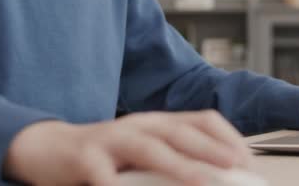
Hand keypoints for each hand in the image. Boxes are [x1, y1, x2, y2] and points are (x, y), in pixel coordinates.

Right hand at [3, 110, 252, 185]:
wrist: (50, 148)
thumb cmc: (105, 154)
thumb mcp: (145, 151)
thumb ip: (174, 159)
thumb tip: (212, 177)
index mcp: (159, 122)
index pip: (202, 120)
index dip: (228, 137)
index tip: (248, 159)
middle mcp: (140, 124)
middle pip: (180, 132)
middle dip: (211, 149)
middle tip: (235, 167)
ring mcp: (112, 138)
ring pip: (149, 148)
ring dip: (177, 165)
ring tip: (200, 180)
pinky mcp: (86, 157)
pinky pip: (104, 173)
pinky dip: (117, 185)